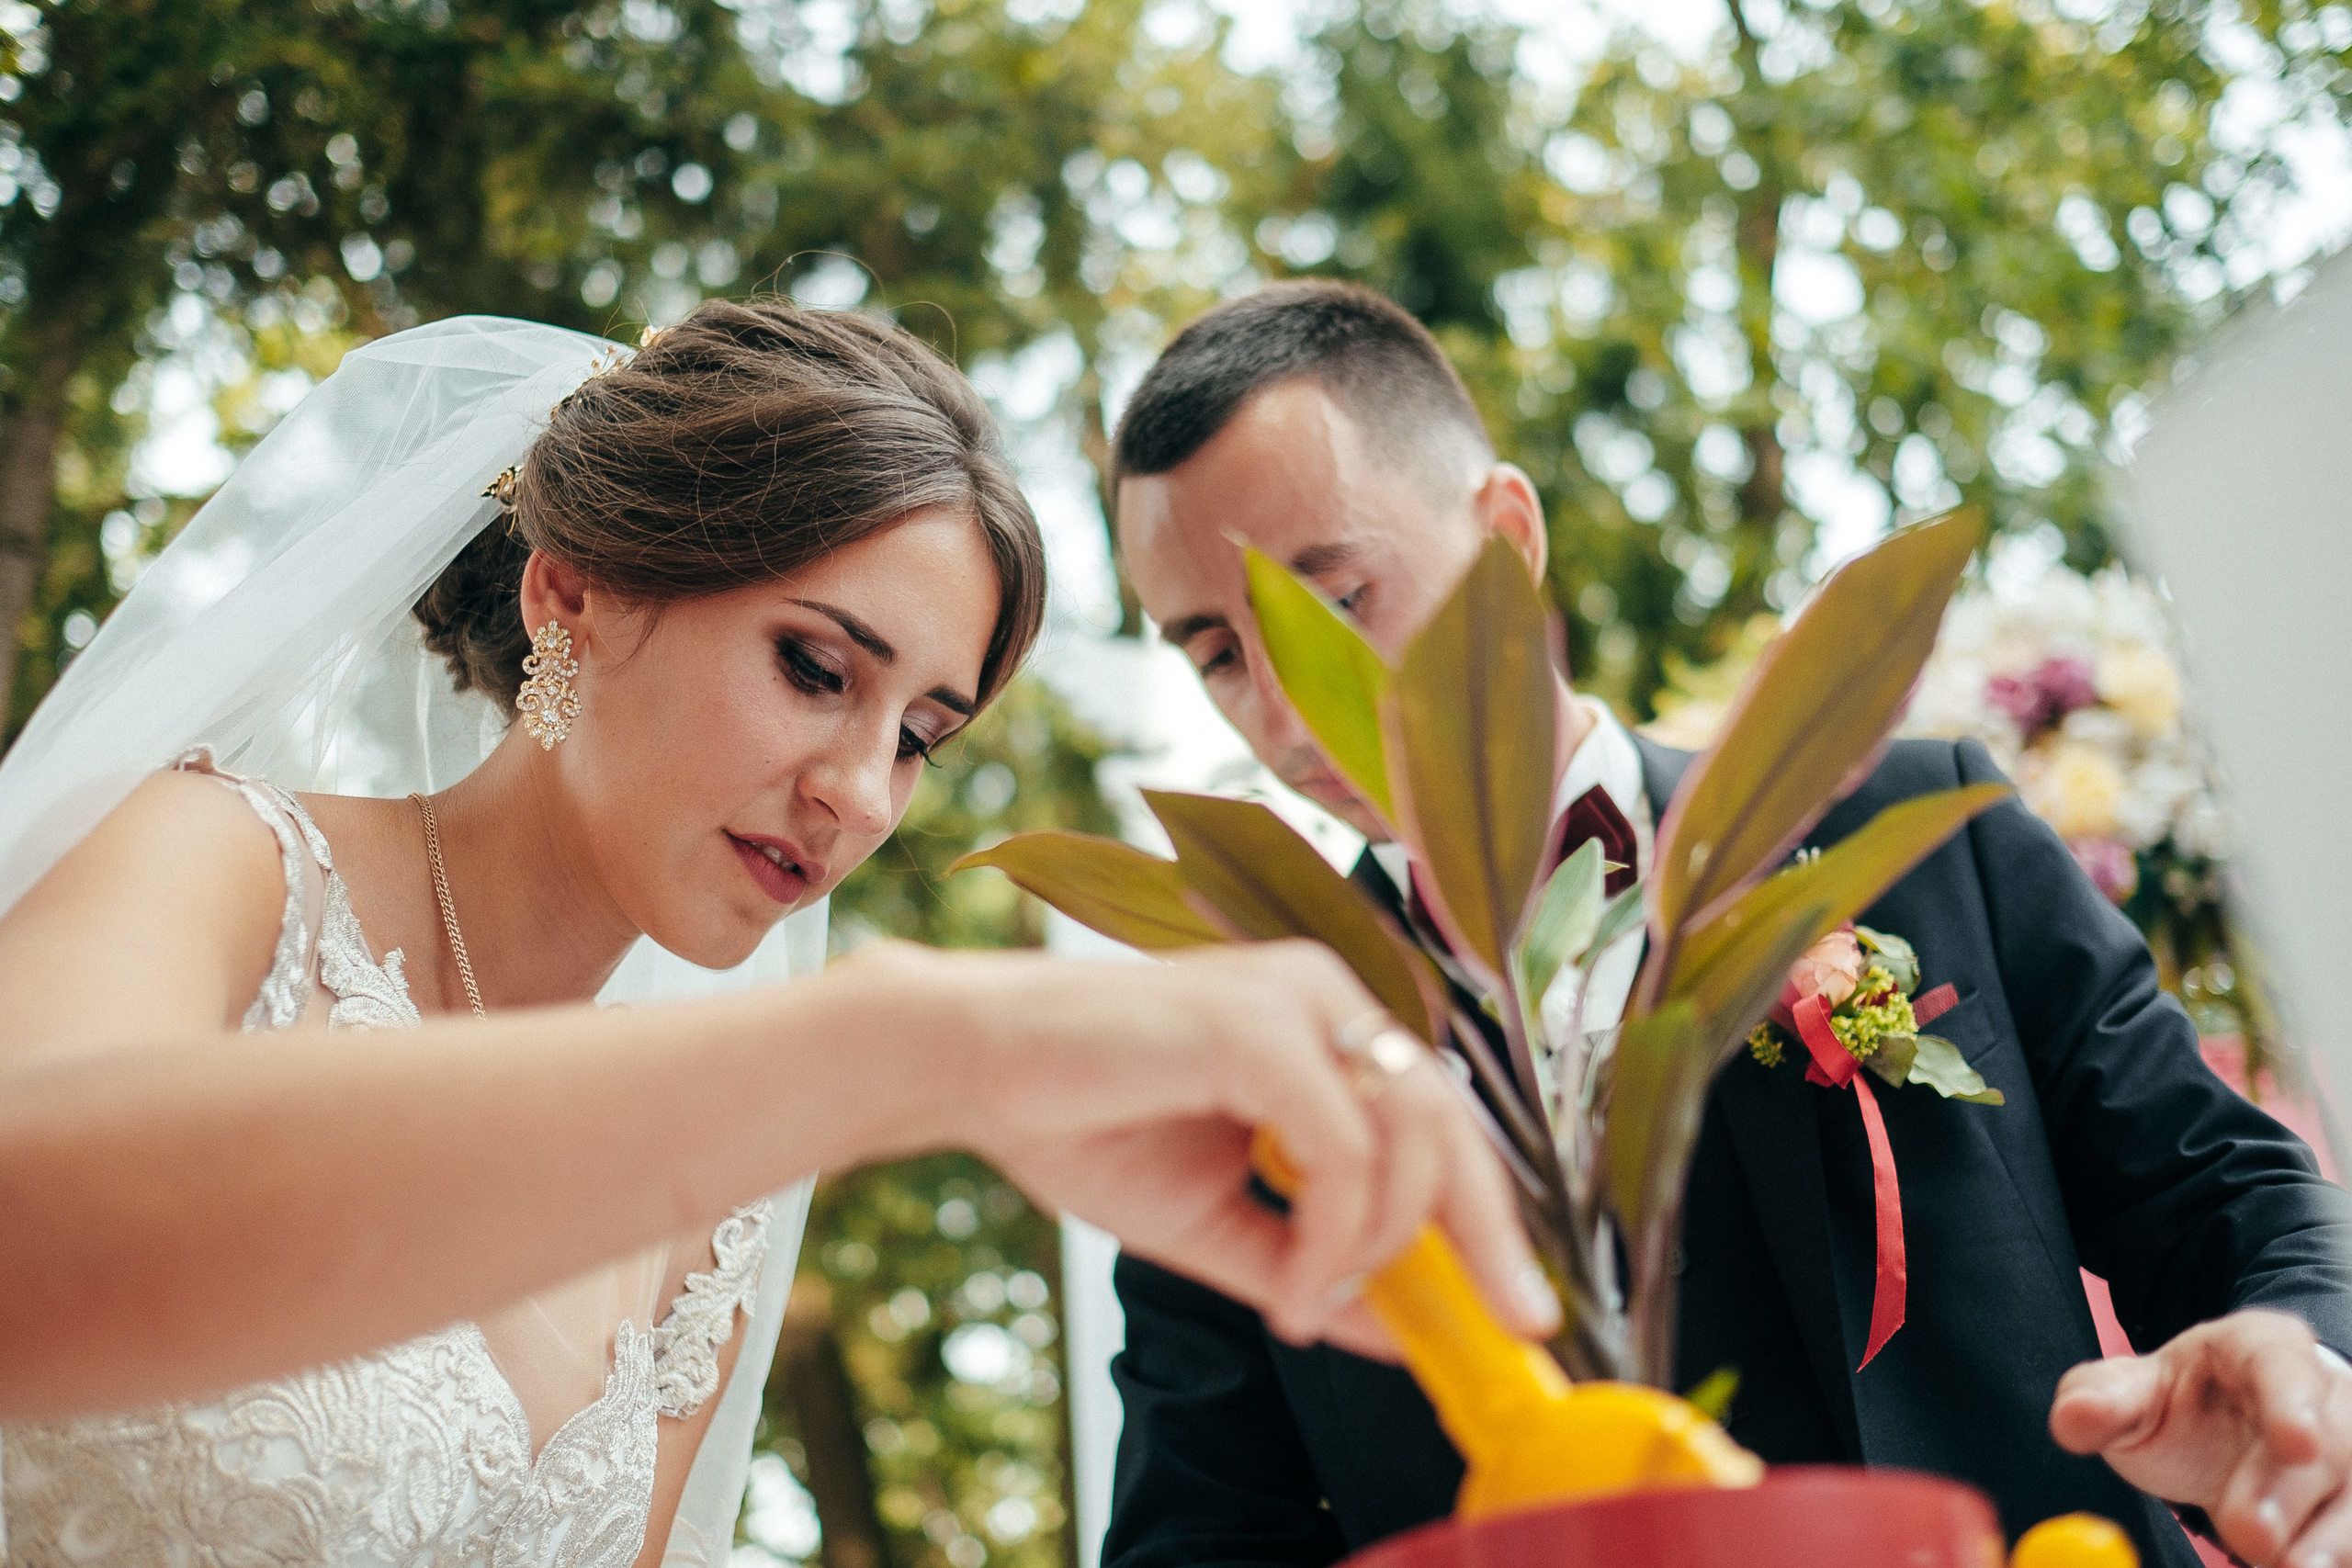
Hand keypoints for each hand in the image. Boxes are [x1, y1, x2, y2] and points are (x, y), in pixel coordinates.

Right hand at [920, 939, 1560, 1356]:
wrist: (971, 1067)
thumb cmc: (1081, 1120)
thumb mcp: (1218, 1220)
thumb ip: (1308, 1263)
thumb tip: (1399, 1331)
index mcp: (1323, 1027)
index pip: (1440, 1121)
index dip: (1485, 1215)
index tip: (1514, 1307)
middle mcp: (1324, 995)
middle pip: (1454, 1121)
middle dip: (1489, 1234)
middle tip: (1512, 1322)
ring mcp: (1294, 998)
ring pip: (1414, 1132)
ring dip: (1382, 1243)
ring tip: (1316, 1303)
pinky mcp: (1255, 1021)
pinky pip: (1342, 1148)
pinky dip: (1331, 1233)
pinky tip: (1290, 1283)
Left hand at [2051, 1309, 2351, 1565]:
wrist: (2223, 1434)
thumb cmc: (2182, 1405)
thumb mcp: (2134, 1391)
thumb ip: (2102, 1400)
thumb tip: (2074, 1418)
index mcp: (2261, 1347)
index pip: (2283, 1364)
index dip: (2292, 1404)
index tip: (2295, 1443)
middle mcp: (2323, 1395)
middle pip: (2330, 1441)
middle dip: (2290, 1492)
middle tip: (2248, 1535)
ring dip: (2331, 1537)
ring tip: (2289, 1567)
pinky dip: (2338, 1554)